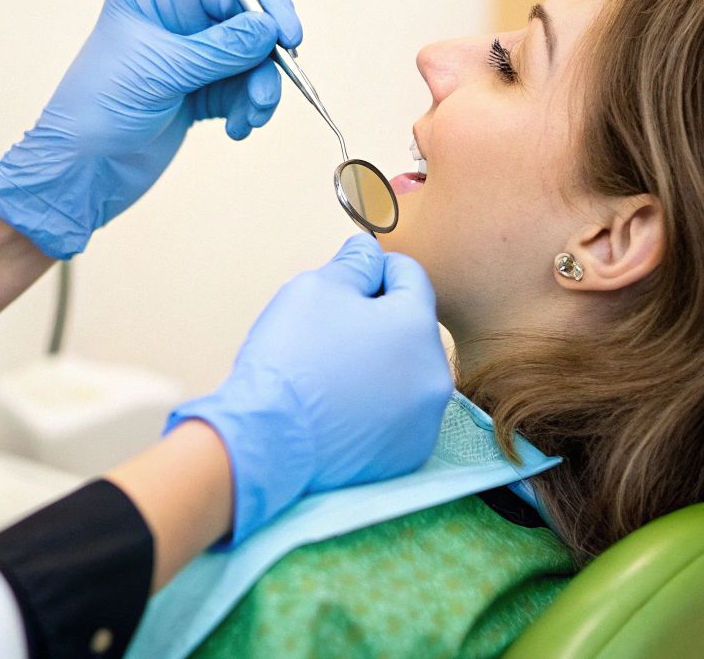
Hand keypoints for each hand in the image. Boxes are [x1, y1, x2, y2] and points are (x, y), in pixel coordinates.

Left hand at [0, 0, 301, 258]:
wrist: (81, 171)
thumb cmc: (98, 109)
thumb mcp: (162, 70)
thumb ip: (221, 48)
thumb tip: (268, 27)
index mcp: (153, 2)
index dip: (260, 6)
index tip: (286, 33)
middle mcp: (172, 28)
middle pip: (242, 24)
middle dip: (265, 53)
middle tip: (287, 71)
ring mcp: (187, 64)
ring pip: (247, 63)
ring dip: (259, 89)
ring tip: (254, 115)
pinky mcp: (196, 98)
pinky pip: (239, 94)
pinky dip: (247, 110)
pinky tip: (238, 129)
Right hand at [166, 234, 451, 542]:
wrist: (268, 440)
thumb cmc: (291, 359)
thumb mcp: (316, 288)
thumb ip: (354, 264)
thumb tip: (369, 251)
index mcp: (417, 324)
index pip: (410, 276)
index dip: (374, 271)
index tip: (344, 284)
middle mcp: (434, 373)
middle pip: (411, 327)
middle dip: (378, 320)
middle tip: (330, 331)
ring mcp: (424, 419)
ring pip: (406, 372)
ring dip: (379, 363)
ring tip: (333, 373)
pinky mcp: (408, 453)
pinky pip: (398, 414)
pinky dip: (376, 405)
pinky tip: (340, 406)